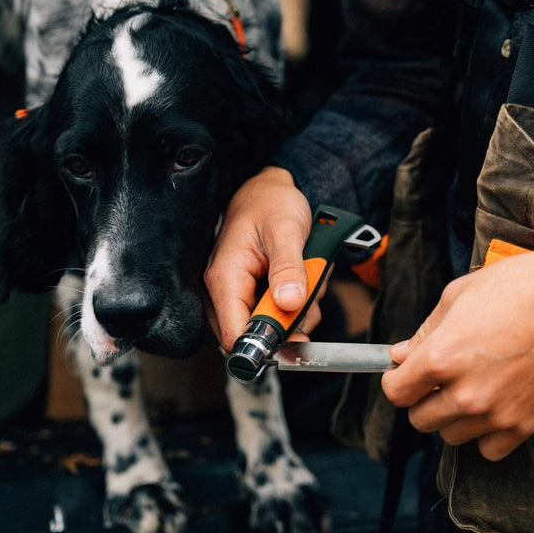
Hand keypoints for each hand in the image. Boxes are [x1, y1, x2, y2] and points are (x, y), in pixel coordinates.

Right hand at [204, 166, 315, 351]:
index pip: (235, 334)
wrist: (271, 187)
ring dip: (300, 309)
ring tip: (308, 275)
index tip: (297, 338)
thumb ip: (288, 268)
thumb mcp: (285, 230)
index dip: (266, 344)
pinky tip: (304, 278)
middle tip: (309, 295)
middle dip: (290, 321)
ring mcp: (241, 292)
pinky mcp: (254, 291)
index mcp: (225, 278)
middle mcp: (226, 290)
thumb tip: (289, 303)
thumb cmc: (272, 202)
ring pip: (274, 325)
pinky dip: (299, 301)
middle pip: (257, 334)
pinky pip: (279, 312)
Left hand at [381, 234, 533, 460]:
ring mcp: (496, 414)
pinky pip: (489, 449)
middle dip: (421, 398)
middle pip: (419, 420)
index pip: (396, 393)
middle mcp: (465, 394)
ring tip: (468, 387)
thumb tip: (402, 355)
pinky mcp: (525, 425)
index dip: (395, 380)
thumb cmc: (519, 287)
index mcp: (441, 358)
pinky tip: (492, 406)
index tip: (402, 374)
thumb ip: (425, 331)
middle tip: (436, 379)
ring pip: (451, 437)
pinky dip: (485, 434)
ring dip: (451, 417)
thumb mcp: (457, 295)